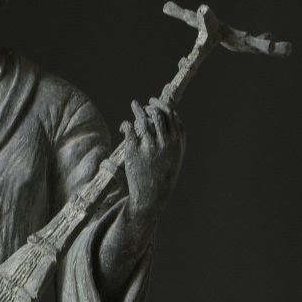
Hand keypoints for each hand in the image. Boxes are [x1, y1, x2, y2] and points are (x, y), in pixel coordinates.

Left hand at [121, 98, 185, 220]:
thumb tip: (168, 119)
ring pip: (143, 119)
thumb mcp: (175, 157)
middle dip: (152, 106)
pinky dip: (126, 124)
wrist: (151, 196)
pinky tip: (124, 127)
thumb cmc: (163, 177)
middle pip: (159, 113)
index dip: (164, 107)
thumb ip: (174, 139)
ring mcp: (149, 145)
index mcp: (177, 142)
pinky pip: (129, 128)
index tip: (157, 104)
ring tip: (134, 105)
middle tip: (145, 105)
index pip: (172, 116)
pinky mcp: (134, 150)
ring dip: (138, 109)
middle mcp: (165, 142)